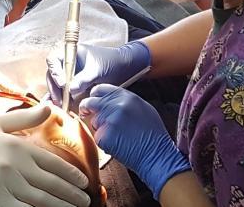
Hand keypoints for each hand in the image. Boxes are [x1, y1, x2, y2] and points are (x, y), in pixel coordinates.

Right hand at [0, 105, 91, 206]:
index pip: (51, 162)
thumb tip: (48, 108)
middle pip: (50, 184)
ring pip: (40, 200)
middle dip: (71, 194)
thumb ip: (25, 119)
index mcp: (17, 145)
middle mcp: (13, 164)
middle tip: (84, 201)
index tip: (83, 182)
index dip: (70, 174)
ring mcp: (4, 183)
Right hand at [46, 41, 150, 106]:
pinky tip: (58, 106)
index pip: (54, 59)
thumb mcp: (97, 70)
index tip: (62, 83)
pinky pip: (62, 90)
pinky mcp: (73, 84)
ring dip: (56, 94)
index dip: (55, 71)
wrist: (123, 68)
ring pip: (56, 83)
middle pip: (52, 73)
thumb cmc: (111, 62)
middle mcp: (67, 62)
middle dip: (54, 87)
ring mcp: (70, 73)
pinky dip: (60, 97)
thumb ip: (84, 78)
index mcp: (71, 52)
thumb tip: (70, 89)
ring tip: (61, 105)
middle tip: (60, 100)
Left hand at [79, 85, 189, 199]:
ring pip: (94, 122)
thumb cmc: (153, 135)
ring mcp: (109, 121)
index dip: (94, 96)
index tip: (92, 100)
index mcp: (126, 96)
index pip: (100, 89)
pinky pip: (98, 137)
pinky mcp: (104, 136)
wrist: (156, 155)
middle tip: (86, 114)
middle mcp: (116, 106)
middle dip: (86, 108)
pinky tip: (118, 144)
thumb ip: (124, 101)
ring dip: (100, 128)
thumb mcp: (143, 108)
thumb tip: (109, 99)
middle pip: (90, 102)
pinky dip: (104, 142)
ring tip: (118, 135)